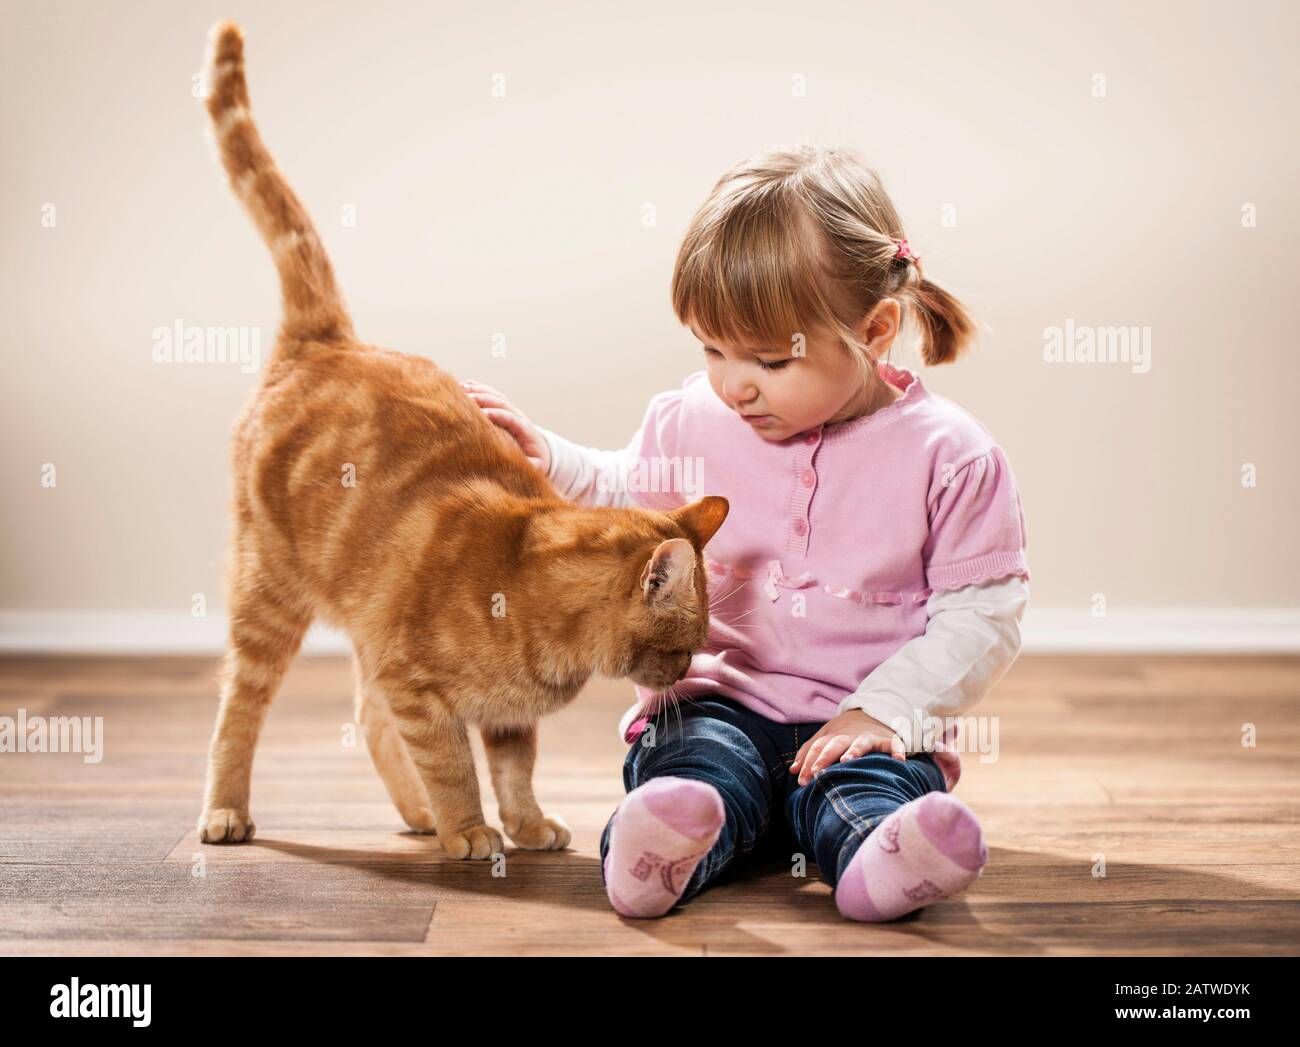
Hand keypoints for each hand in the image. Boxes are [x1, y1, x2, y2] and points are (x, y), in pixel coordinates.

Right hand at [461, 378, 551, 474]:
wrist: (540, 451)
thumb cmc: (534, 462)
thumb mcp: (534, 467)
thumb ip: (528, 466)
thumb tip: (520, 467)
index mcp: (525, 430)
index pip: (512, 419)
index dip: (498, 415)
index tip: (483, 414)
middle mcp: (518, 416)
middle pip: (502, 403)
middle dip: (485, 399)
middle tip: (467, 398)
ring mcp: (511, 411)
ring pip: (495, 396)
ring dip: (479, 391)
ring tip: (461, 387)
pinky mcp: (503, 410)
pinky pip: (491, 396)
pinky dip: (479, 389)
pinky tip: (466, 384)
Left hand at [790, 709, 905, 786]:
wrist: (871, 713)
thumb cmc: (843, 733)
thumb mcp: (824, 738)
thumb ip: (808, 752)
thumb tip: (793, 770)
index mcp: (832, 737)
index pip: (817, 748)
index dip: (808, 763)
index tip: (802, 780)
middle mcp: (849, 736)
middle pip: (835, 745)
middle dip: (824, 758)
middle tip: (817, 773)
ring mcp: (868, 737)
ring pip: (861, 743)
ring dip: (854, 751)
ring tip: (847, 761)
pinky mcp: (888, 740)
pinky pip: (894, 744)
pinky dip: (898, 750)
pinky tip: (899, 760)